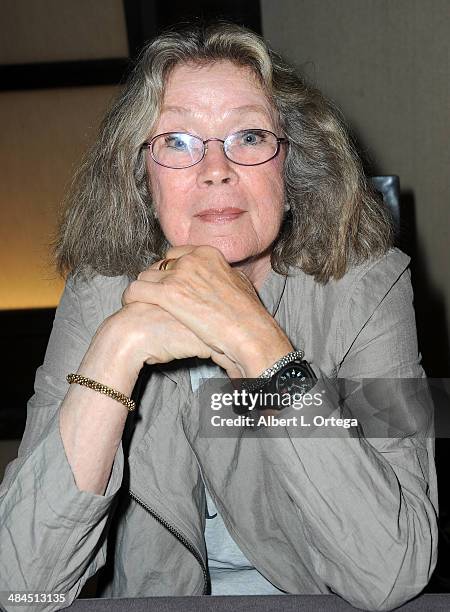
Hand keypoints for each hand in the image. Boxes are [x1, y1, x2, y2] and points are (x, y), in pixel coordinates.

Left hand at [121, 245, 292, 376]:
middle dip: (155, 280)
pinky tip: (131, 307)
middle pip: (159, 264)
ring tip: (140, 304)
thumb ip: (223, 276)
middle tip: (153, 296)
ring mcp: (179, 275)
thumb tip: (222, 276)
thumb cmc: (249, 315)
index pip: (176, 254)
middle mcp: (192, 259)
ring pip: (145, 276)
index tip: (168, 284)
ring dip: (142, 290)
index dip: (170, 270)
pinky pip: (136, 290)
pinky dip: (130, 298)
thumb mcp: (239, 284)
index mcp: (208, 254)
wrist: (250, 332)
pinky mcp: (168, 293)